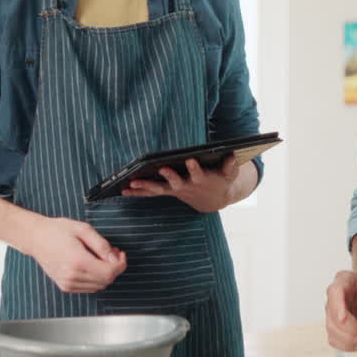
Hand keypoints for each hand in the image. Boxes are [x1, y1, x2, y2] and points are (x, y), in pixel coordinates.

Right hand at [24, 216, 127, 292]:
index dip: (120, 264)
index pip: (109, 272)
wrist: (35, 238)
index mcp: (78, 261)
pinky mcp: (65, 286)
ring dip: (105, 274)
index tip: (121, 253)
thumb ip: (101, 244)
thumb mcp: (83, 229)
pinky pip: (89, 288)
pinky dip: (95, 279)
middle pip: (106, 281)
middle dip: (114, 267)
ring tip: (101, 257)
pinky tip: (93, 265)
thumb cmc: (58, 230)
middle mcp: (72, 276)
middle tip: (112, 252)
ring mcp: (67, 283)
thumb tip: (114, 258)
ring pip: (98, 286)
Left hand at [122, 157, 238, 212]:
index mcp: (201, 180)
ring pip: (159, 190)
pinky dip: (138, 192)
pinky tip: (124, 190)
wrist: (213, 200)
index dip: (195, 168)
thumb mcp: (229, 174)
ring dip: (145, 187)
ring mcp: (175, 190)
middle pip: (175, 183)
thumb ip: (231, 166)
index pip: (198, 173)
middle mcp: (186, 187)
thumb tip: (233, 156)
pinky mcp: (168, 191)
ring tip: (130, 183)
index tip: (192, 159)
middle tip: (161, 168)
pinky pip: (151, 193)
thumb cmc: (221, 181)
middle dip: (169, 176)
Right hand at [325, 270, 356, 350]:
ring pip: (332, 329)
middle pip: (333, 315)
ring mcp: (332, 311)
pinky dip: (346, 345)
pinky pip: (333, 339)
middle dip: (351, 329)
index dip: (337, 307)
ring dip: (349, 339)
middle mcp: (334, 296)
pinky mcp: (333, 325)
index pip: (335, 292)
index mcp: (345, 280)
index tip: (343, 320)